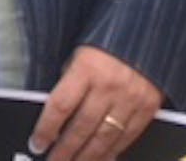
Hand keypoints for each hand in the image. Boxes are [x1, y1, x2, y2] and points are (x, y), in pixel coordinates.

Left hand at [29, 46, 162, 160]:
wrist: (146, 37)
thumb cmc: (105, 46)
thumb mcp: (79, 55)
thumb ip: (69, 82)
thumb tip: (56, 114)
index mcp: (86, 69)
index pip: (60, 105)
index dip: (46, 128)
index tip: (37, 143)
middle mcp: (109, 86)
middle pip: (82, 127)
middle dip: (65, 150)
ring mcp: (130, 99)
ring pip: (105, 137)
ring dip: (87, 156)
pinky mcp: (148, 109)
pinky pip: (128, 136)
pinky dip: (113, 151)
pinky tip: (101, 159)